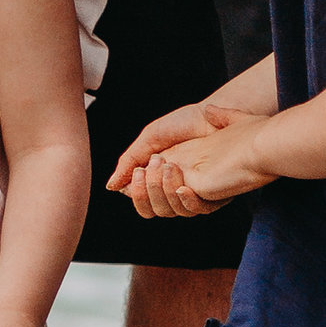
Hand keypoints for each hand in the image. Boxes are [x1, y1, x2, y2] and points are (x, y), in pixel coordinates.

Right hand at [121, 123, 263, 219]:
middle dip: (149, 191)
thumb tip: (111, 186)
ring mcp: (194, 192)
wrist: (211, 115)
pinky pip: (199, 209)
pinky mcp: (214, 193)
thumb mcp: (150, 139)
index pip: (143, 203)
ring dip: (165, 191)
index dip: (138, 195)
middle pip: (156, 210)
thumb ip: (129, 162)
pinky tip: (182, 186)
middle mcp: (175, 189)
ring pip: (174, 211)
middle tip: (152, 166)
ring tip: (168, 165)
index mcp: (158, 180)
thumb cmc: (182, 123)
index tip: (138, 173)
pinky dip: (186, 200)